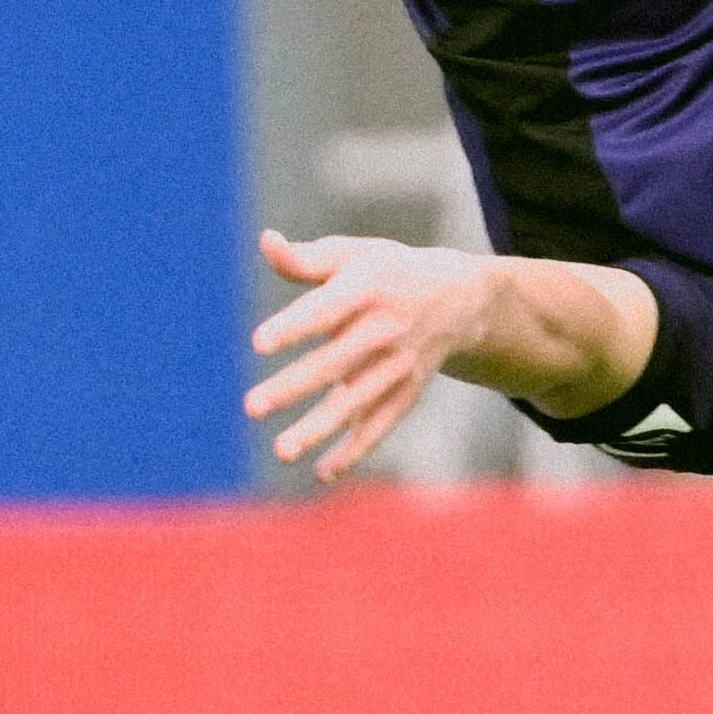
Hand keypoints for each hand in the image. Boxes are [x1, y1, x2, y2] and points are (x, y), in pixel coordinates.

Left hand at [245, 230, 487, 481]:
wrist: (459, 299)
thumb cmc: (389, 272)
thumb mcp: (355, 255)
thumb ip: (306, 259)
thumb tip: (266, 241)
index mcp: (369, 288)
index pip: (327, 309)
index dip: (295, 325)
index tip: (259, 343)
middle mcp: (385, 329)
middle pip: (336, 362)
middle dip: (294, 386)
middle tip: (252, 406)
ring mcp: (399, 365)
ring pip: (356, 402)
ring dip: (319, 428)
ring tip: (281, 451)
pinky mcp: (408, 392)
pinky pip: (381, 424)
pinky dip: (356, 450)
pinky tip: (323, 472)